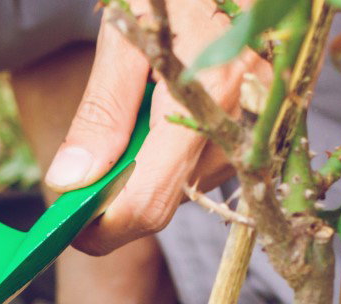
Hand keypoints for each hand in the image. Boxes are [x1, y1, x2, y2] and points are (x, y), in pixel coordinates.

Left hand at [43, 1, 261, 254]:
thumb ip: (102, 112)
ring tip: (137, 115)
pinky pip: (214, 162)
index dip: (104, 230)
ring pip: (192, 185)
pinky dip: (179, 153)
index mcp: (209, 91)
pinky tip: (167, 112)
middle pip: (169, 200)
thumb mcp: (124, 35)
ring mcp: (264, 119)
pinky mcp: (269, 118)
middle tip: (87, 170)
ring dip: (151, 172)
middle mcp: (244, 115)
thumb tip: (71, 181)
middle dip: (122, 198)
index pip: (150, 200)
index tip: (71, 231)